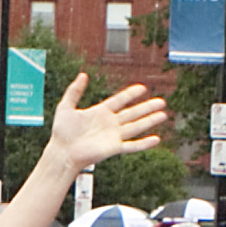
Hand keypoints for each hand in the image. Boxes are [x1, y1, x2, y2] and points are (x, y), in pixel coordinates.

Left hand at [41, 76, 168, 174]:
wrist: (62, 152)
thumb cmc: (62, 132)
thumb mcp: (66, 106)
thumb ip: (74, 91)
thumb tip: (83, 74)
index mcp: (100, 112)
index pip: (120, 100)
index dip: (131, 94)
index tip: (143, 88)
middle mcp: (110, 123)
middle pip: (133, 113)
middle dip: (147, 107)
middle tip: (161, 101)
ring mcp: (113, 136)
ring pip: (136, 126)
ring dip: (150, 121)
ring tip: (163, 115)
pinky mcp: (114, 148)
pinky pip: (132, 145)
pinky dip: (144, 143)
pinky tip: (156, 139)